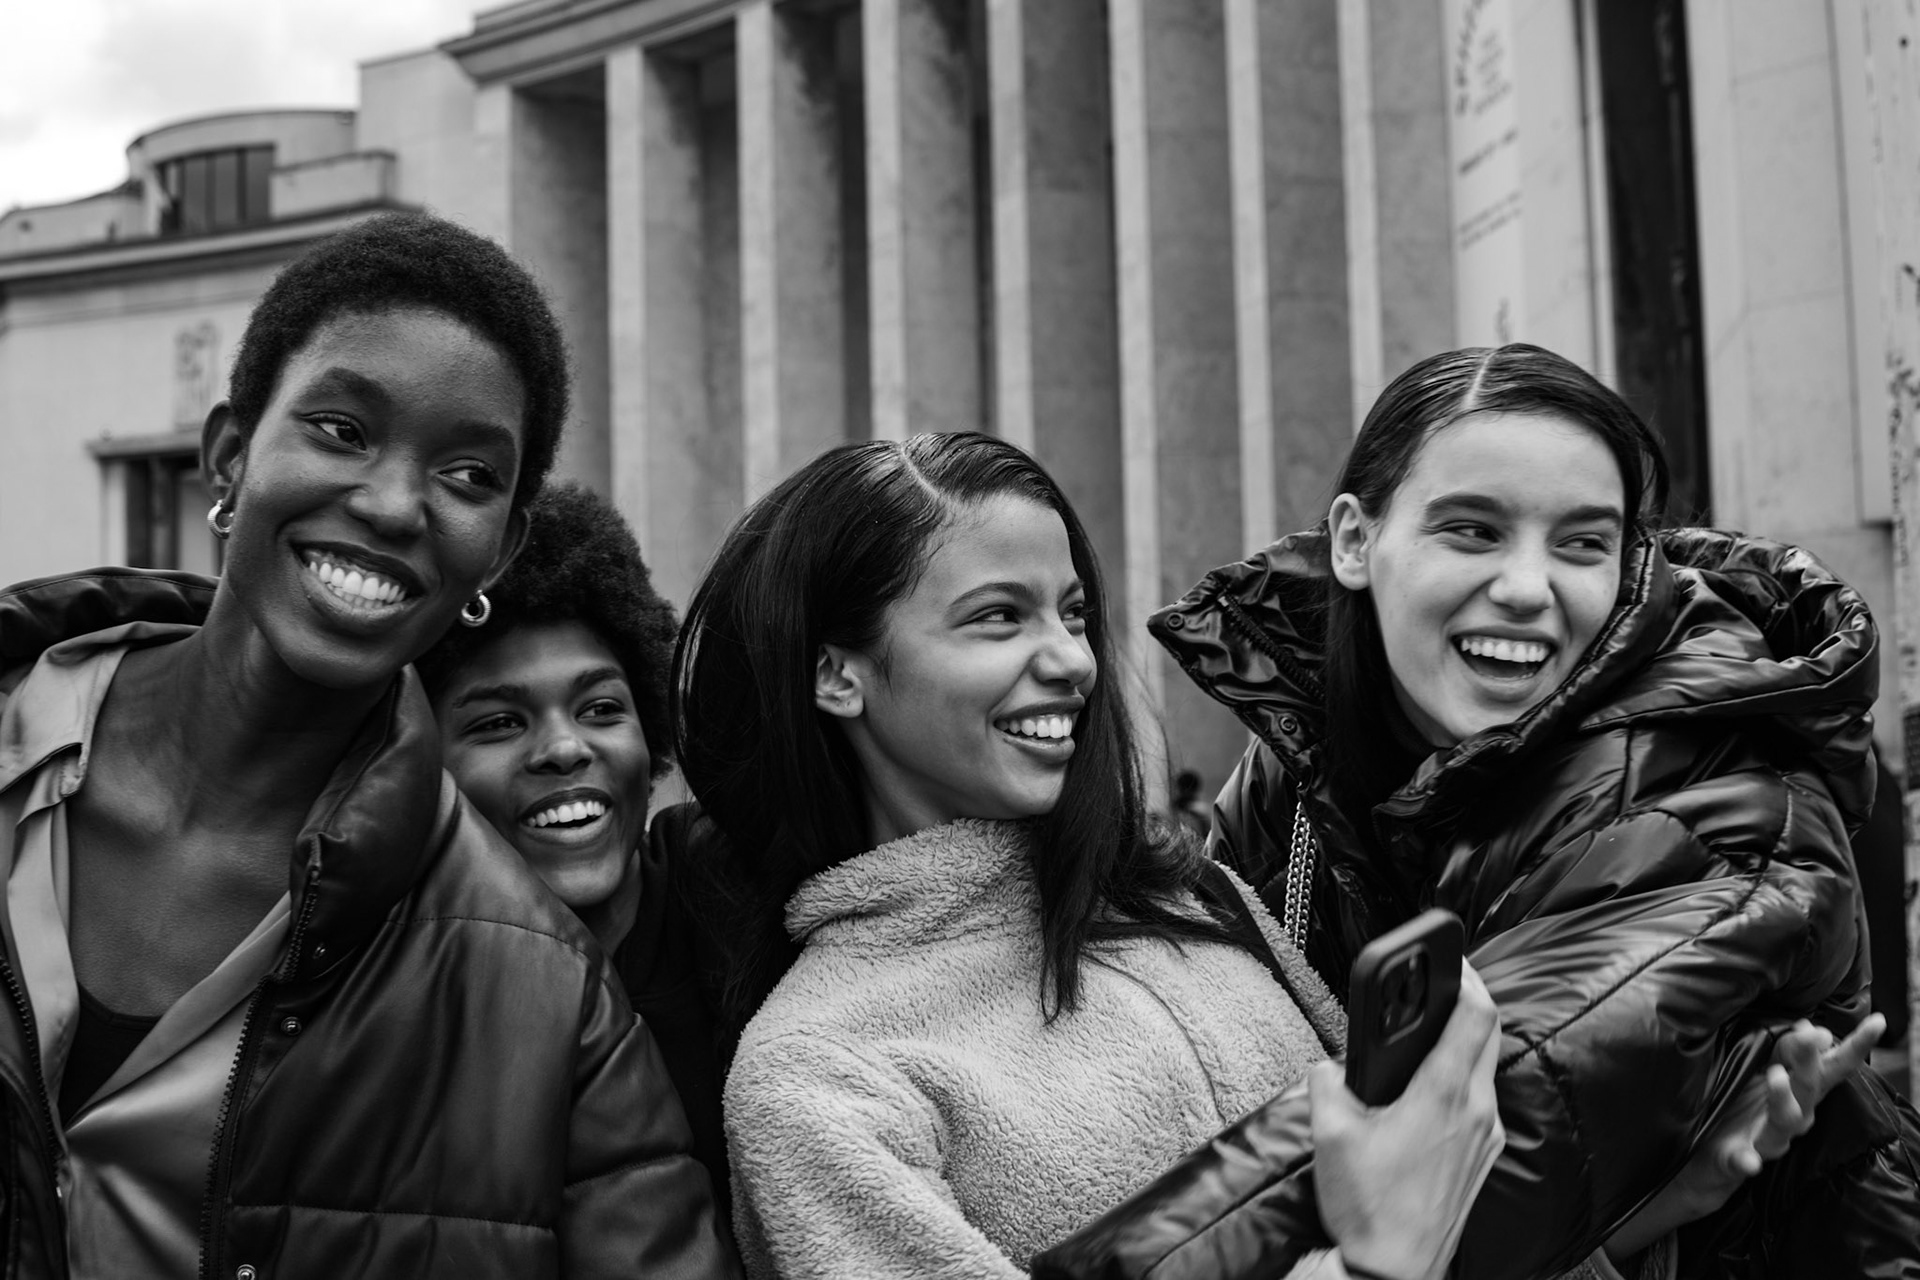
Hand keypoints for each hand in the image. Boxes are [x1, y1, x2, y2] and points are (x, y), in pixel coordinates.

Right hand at [1313, 961, 1505, 1279]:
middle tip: (1442, 986)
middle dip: (1467, 1002)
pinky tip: (1432, 1090)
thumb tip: (1329, 1067)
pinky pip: (1482, 1101)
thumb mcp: (1330, 1133)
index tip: (1453, 961)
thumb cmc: (1369, 1208)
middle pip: (1488, 1034)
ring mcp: (1486, 1137)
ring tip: (1431, 1035)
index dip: (1468, 977)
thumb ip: (1326, 1082)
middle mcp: (1476, 1110)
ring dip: (1466, 1042)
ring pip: (1487, 1068)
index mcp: (1444, 1093)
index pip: (1475, 1014)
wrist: (1395, 1272)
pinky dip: (1464, 1079)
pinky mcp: (1482, 1159)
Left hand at [1603, 1013, 1885, 1260]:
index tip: (1877, 1021)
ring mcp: (1771, 1137)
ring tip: (1775, 1074)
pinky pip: (1746, 1161)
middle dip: (1811, 1060)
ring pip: (1786, 1119)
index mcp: (1802, 1090)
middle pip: (1811, 1086)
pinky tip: (1749, 1161)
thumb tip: (1811, 1027)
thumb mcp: (1765, 1071)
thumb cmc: (1746, 1103)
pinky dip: (1748, 1161)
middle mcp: (1796, 1114)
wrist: (1715, 1154)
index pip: (1834, 1064)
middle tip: (1812, 1033)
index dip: (1856, 1044)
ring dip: (1783, 1097)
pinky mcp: (1742, 1158)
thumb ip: (1785, 1051)